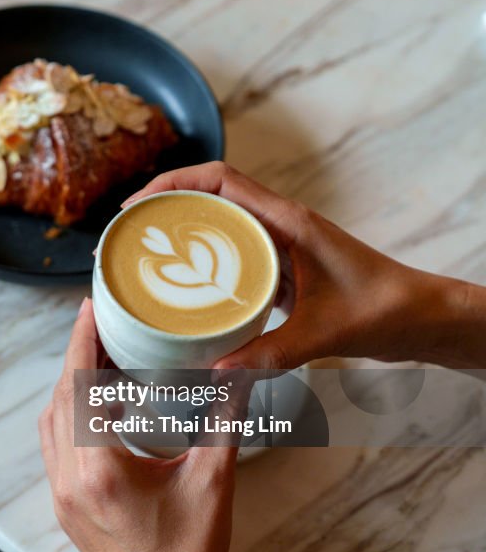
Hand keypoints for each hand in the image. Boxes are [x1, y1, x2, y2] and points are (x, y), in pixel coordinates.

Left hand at [39, 299, 233, 551]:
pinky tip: (97, 410)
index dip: (81, 342)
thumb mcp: (214, 483)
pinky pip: (55, 450)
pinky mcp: (66, 508)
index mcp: (100, 470)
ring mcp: (62, 497)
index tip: (89, 307)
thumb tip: (237, 376)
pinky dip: (69, 419)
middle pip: (59, 401)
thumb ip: (224, 422)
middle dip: (76, 358)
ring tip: (99, 360)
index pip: (78, 389)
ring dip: (69, 389)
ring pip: (51, 425)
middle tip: (102, 325)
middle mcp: (70, 480)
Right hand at [123, 162, 485, 369]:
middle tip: (129, 232)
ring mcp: (281, 244)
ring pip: (220, 222)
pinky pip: (233, 252)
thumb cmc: (385, 311)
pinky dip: (204, 259)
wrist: (422, 318)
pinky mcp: (283, 265)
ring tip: (146, 254)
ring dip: (182, 229)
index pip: (221, 180)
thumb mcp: (324, 334)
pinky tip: (186, 287)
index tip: (138, 204)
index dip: (173, 184)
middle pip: (211, 195)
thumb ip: (269, 353)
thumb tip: (214, 371)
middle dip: (165, 205)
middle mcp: (281, 224)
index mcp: (288, 221)